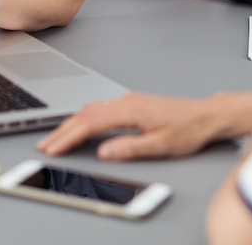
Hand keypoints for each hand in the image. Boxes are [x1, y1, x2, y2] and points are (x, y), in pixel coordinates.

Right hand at [36, 88, 251, 160]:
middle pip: (86, 113)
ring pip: (92, 109)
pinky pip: (101, 108)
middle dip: (63, 130)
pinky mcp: (132, 103)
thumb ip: (130, 148)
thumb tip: (105, 152)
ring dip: (72, 123)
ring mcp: (129, 100)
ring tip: (57, 138)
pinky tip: (81, 126)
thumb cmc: (188, 129)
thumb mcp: (160, 145)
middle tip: (45, 145)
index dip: (69, 136)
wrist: (206, 115)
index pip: (91, 123)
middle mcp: (127, 101)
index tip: (53, 148)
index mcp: (131, 110)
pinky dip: (85, 118)